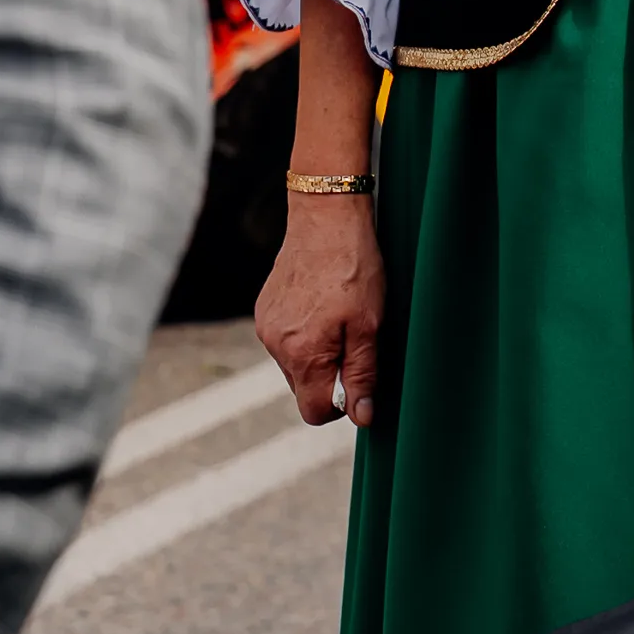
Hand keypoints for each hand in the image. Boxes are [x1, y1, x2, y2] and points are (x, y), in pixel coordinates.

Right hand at [255, 195, 384, 426]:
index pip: (315, 411)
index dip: (342, 404)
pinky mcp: (264, 308)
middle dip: (330, 375)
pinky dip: (304, 332)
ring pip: (295, 363)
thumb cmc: (353, 267)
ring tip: (339, 315)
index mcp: (302, 353)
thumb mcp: (370, 324)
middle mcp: (275, 345)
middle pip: (304, 388)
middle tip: (355, 337)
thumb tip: (362, 417)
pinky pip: (285, 338)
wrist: (325, 216)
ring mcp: (265, 326)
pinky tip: (322, 304)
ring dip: (317, 353)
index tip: (360, 376)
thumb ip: (362, 374)